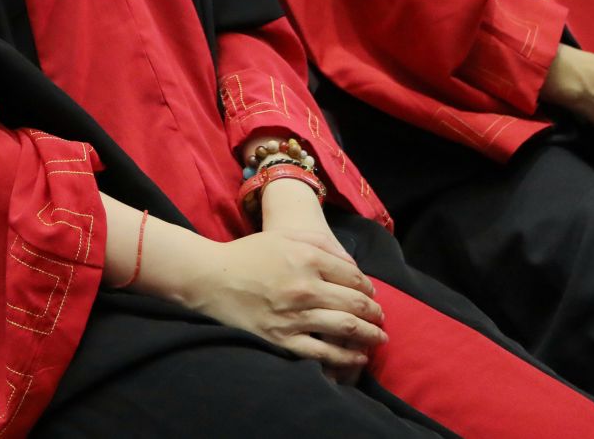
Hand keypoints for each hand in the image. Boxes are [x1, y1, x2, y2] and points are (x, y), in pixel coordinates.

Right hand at [258, 180, 368, 381]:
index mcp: (307, 259)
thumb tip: (354, 266)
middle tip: (382, 318)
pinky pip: (322, 352)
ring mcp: (294, 316)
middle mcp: (305, 288)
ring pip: (346, 329)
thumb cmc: (249, 254)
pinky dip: (346, 357)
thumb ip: (322, 245)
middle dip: (375, 313)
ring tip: (378, 338)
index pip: (354, 277)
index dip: (369, 287)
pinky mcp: (282, 339)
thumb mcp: (285, 236)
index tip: (372, 294)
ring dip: (369, 335)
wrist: (211, 279)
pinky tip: (358, 357)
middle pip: (355, 303)